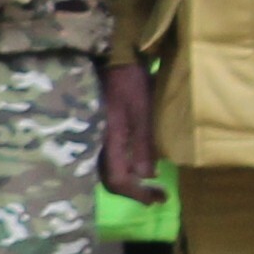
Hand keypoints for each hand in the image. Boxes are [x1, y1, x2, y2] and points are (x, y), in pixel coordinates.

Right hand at [99, 60, 161, 200]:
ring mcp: (92, 136)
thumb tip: (147, 175)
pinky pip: (105, 157)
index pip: (118, 180)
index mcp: (107, 141)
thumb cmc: (128, 82)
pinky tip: (132, 162)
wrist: (109, 56)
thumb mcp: (142, 111)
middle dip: (133, 191)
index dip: (139, 194)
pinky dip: (121, 166)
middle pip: (109, 180)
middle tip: (156, 195)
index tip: (161, 197)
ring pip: (106, 170)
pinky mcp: (94, 128)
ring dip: (127, 180)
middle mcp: (95, 144)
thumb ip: (143, 143)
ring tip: (146, 182)